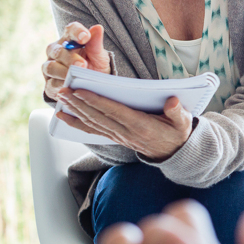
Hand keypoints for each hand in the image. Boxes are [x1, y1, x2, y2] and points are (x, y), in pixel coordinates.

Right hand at [42, 22, 110, 100]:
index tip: (85, 36)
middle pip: (58, 51)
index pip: (70, 30)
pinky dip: (60, 86)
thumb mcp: (99, 55)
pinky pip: (51, 84)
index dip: (76, 32)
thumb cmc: (94, 65)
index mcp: (69, 40)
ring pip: (51, 67)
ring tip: (75, 75)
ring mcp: (50, 68)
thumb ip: (96, 43)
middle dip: (70, 57)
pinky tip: (69, 86)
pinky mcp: (49, 85)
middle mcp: (56, 52)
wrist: (92, 85)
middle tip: (82, 64)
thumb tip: (98, 28)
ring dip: (63, 72)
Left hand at [56, 91, 193, 159]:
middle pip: (97, 117)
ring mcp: (118, 136)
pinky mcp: (115, 137)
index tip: (81, 91)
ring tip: (61, 98)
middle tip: (63, 90)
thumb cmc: (177, 133)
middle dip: (79, 103)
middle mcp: (126, 132)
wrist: (173, 153)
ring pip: (92, 123)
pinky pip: (92, 130)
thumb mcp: (183, 122)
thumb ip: (177, 112)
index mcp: (141, 125)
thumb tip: (172, 101)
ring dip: (75, 110)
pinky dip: (76, 123)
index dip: (96, 102)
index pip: (114, 112)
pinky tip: (64, 116)